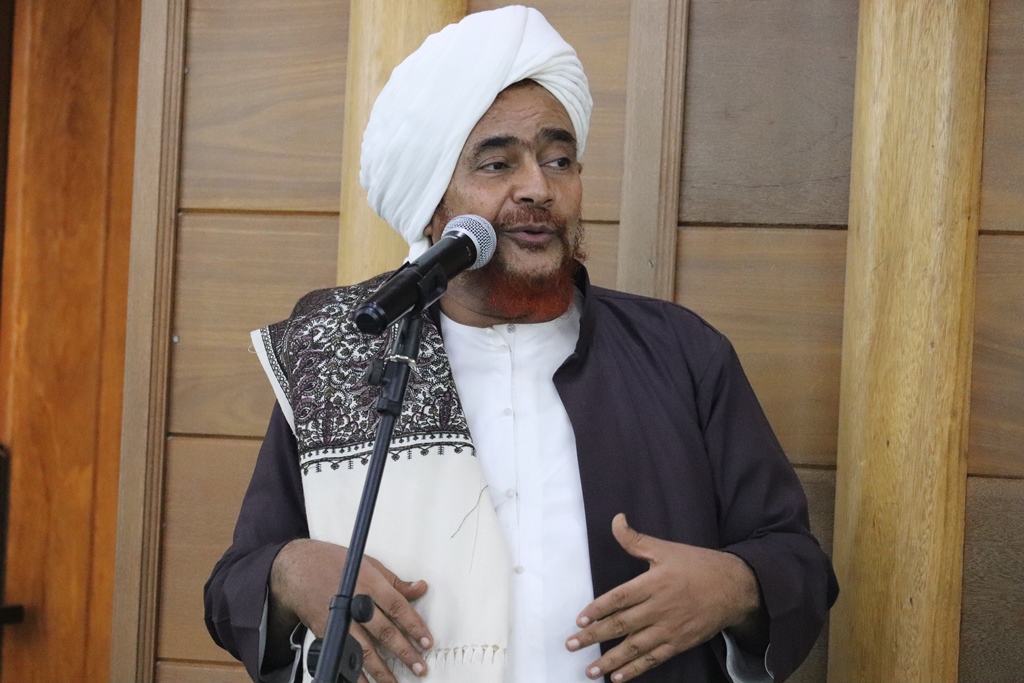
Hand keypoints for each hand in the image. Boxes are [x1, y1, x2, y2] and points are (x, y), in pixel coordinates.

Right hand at [269, 539, 432, 682]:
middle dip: (404, 652)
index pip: (397, 608)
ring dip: (382, 670)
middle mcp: (355, 602)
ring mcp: (339, 620)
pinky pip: (344, 656)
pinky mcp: (326, 632)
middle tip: (419, 666)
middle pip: (384, 632)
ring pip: (364, 650)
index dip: (414, 626)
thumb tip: (419, 588)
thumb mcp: (369, 564)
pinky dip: (354, 673)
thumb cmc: (332, 562)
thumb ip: (395, 581)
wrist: (296, 568)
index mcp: (369, 582)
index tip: (427, 642)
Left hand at [565, 514, 761, 681]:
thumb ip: (635, 539)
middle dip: (594, 636)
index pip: (619, 598)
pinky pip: (653, 659)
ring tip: (589, 669)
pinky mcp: (679, 643)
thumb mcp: (666, 549)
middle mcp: (660, 608)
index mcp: (654, 583)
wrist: (735, 588)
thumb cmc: (698, 565)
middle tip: (571, 644)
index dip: (598, 609)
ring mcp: (669, 628)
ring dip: (610, 660)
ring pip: (634, 647)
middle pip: (621, 625)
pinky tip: (617, 677)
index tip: (580, 620)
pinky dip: (635, 670)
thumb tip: (616, 520)